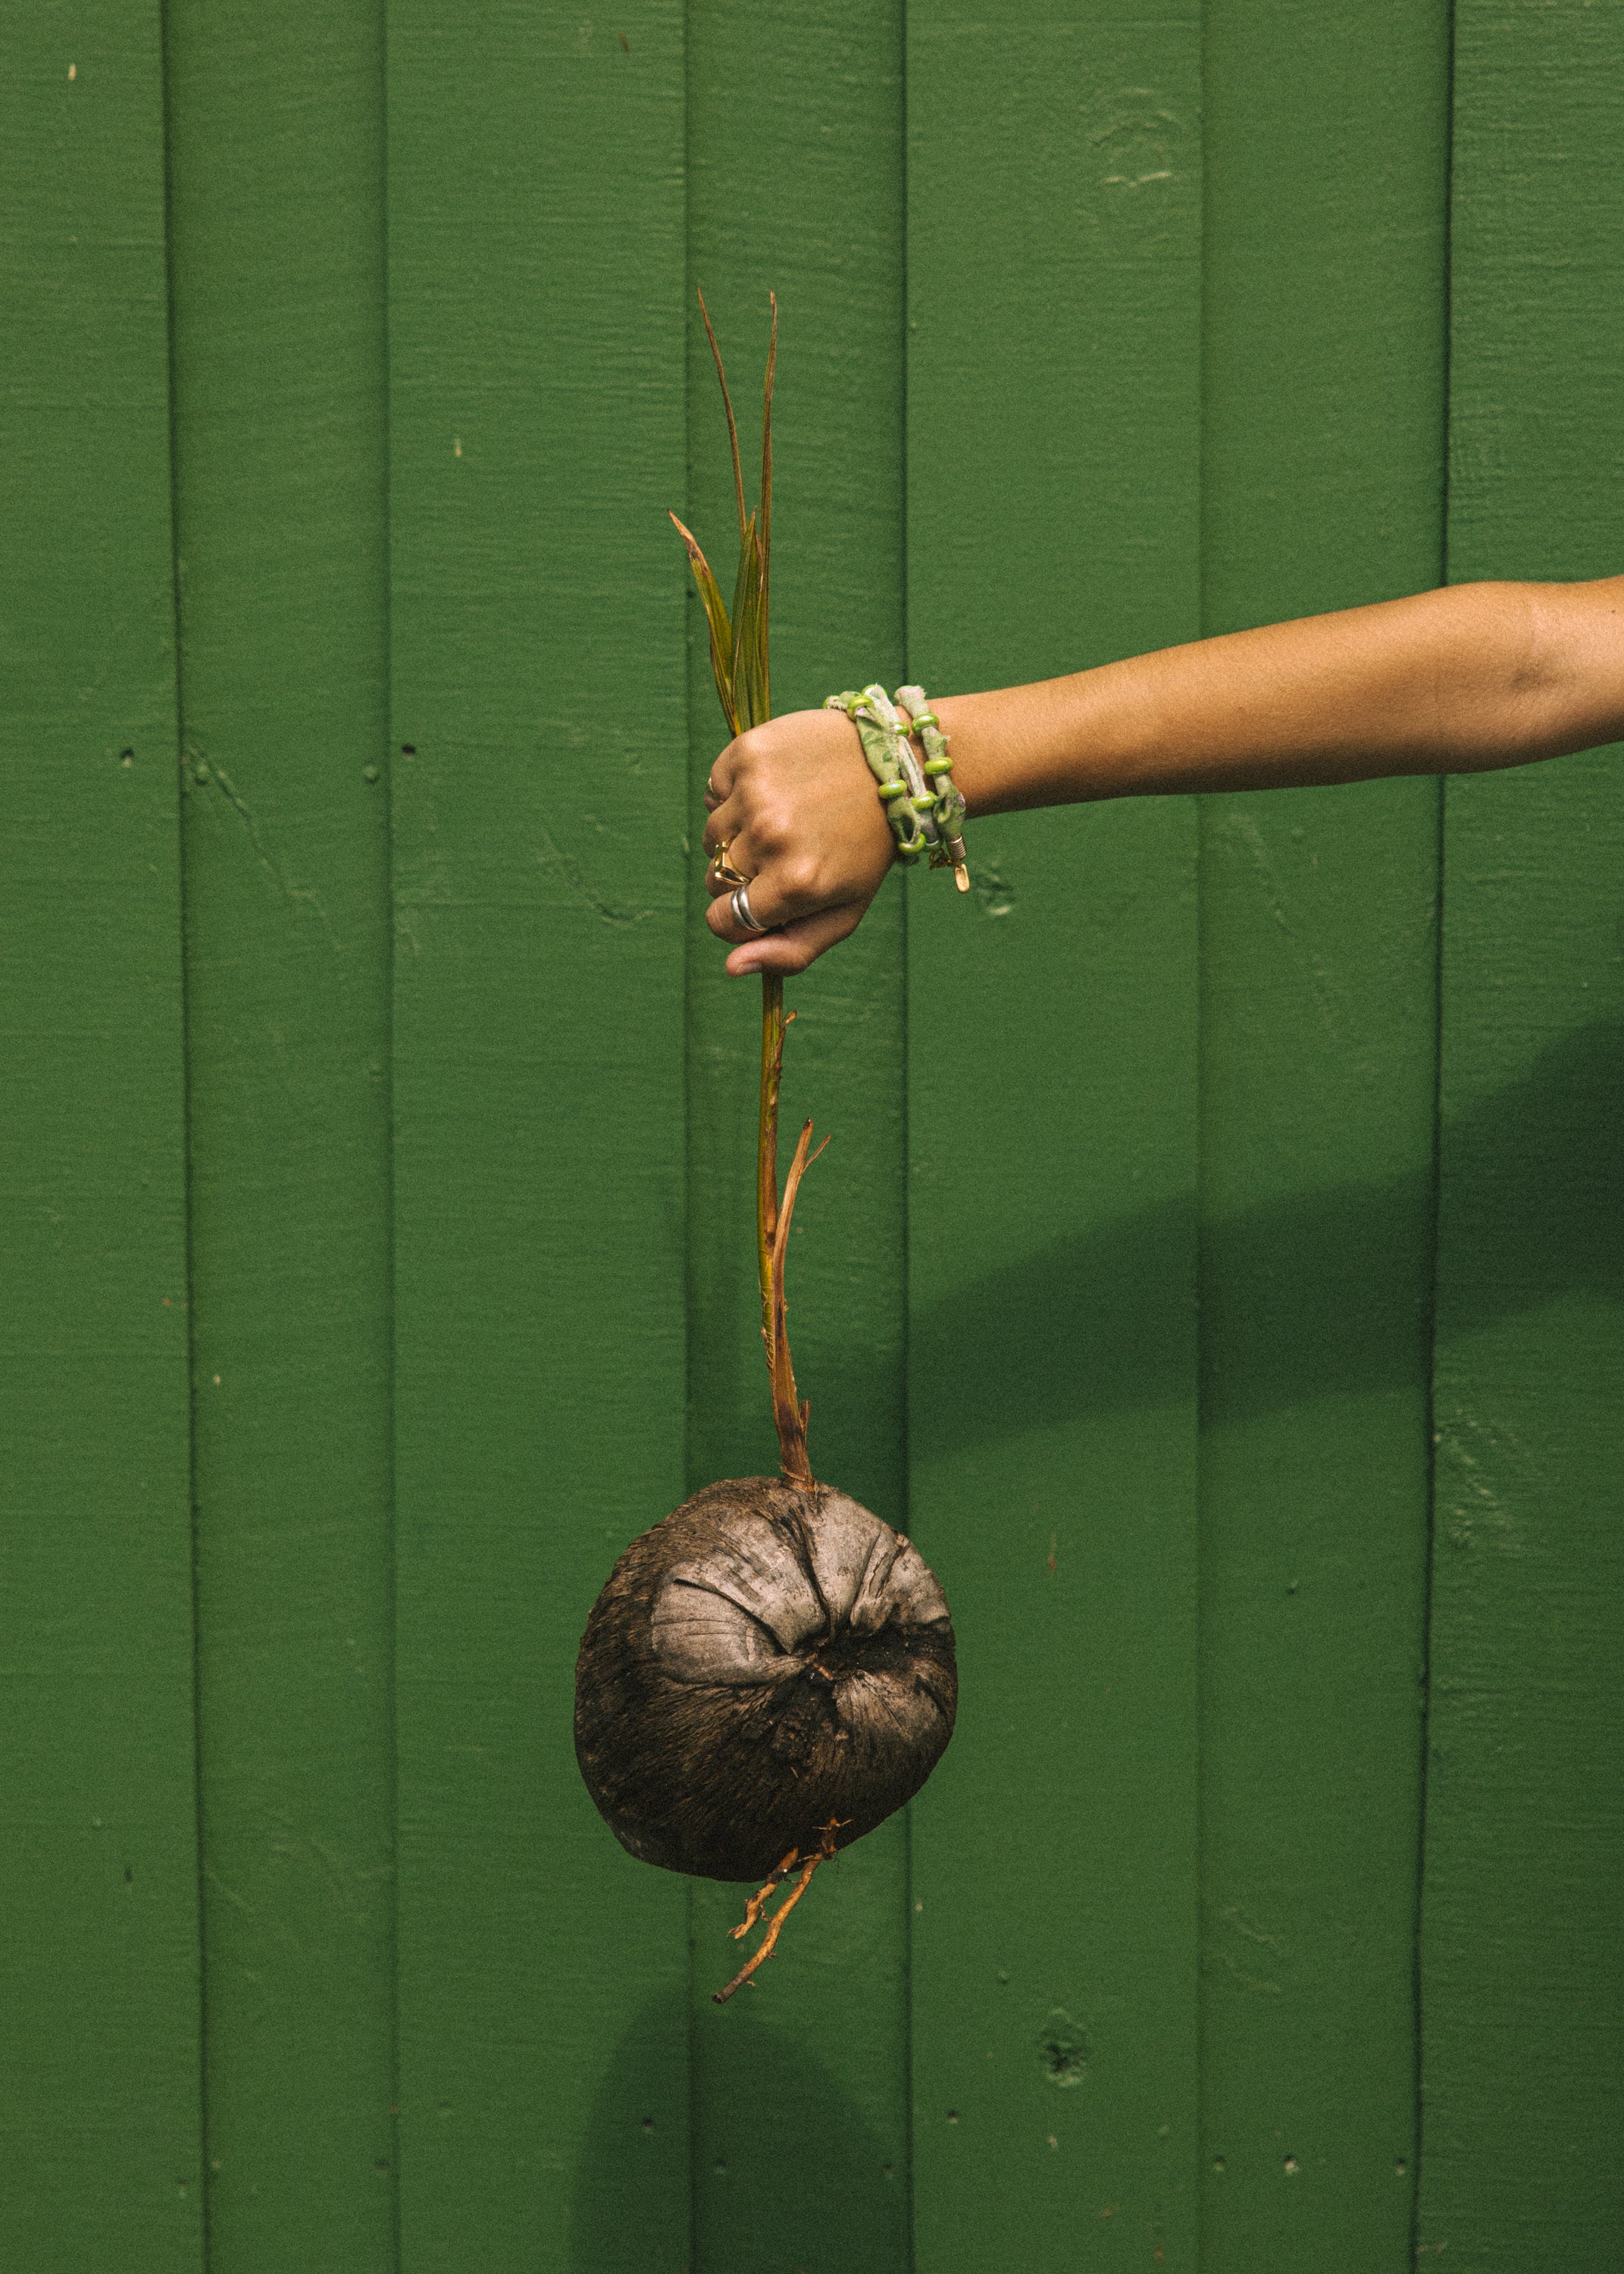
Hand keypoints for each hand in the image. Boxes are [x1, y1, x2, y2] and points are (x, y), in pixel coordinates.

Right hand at [702, 708, 895, 973]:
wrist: (893, 763)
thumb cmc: (866, 848)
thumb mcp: (845, 912)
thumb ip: (791, 952)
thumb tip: (731, 967)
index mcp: (796, 883)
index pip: (723, 920)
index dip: (739, 918)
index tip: (763, 901)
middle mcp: (771, 837)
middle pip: (716, 880)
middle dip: (743, 876)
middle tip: (788, 852)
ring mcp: (756, 792)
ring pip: (711, 836)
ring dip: (738, 834)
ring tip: (784, 818)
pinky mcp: (748, 753)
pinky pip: (713, 792)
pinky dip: (734, 795)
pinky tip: (775, 789)